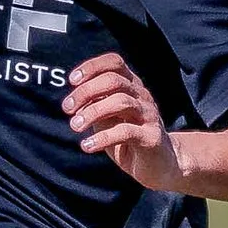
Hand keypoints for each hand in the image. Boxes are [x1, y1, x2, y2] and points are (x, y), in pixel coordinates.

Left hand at [63, 52, 185, 190]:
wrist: (160, 165)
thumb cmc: (129, 138)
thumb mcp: (107, 117)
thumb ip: (94, 104)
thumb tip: (72, 101)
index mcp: (131, 86)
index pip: (114, 63)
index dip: (92, 67)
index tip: (72, 80)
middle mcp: (142, 96)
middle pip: (114, 80)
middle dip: (86, 91)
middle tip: (67, 108)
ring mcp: (149, 115)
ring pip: (121, 102)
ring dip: (92, 112)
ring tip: (75, 126)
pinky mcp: (152, 137)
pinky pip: (126, 132)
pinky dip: (102, 137)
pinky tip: (87, 146)